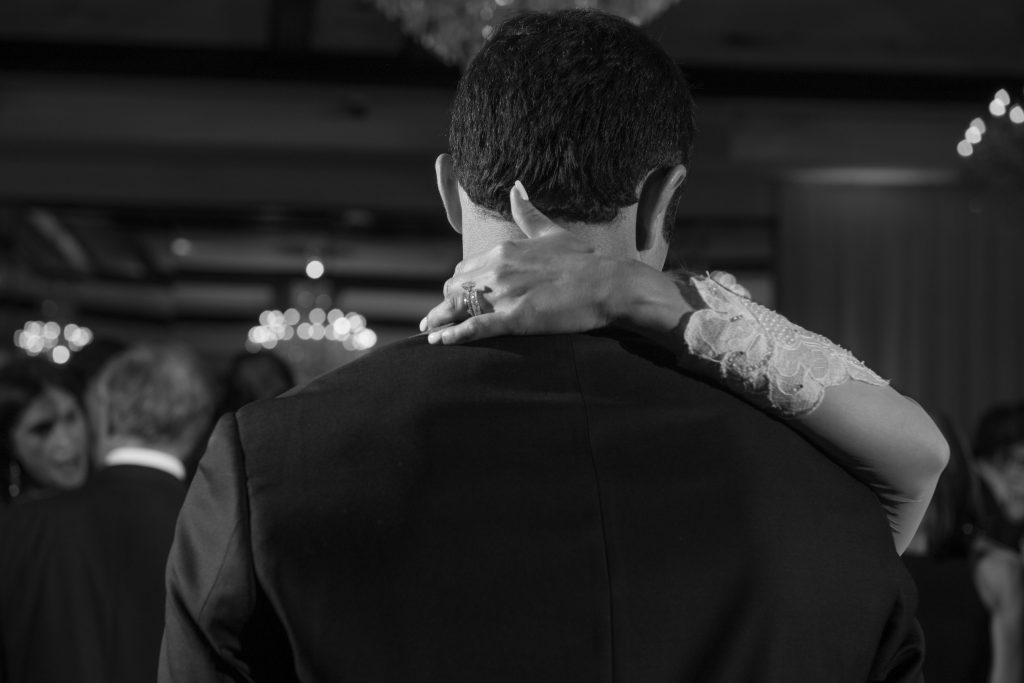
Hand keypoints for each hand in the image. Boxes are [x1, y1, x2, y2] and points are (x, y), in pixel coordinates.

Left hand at [420, 181, 627, 343]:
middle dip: (446, 302)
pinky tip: (438, 342)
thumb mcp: (552, 232)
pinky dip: (452, 336)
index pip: (464, 268)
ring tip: (427, 332)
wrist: (609, 284)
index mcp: (504, 250)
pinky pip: (473, 328)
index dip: (459, 283)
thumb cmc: (585, 260)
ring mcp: (504, 294)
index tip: (457, 294)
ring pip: (456, 307)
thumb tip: (515, 187)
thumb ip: (529, 212)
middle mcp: (497, 269)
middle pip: (454, 287)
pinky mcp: (514, 318)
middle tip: (439, 317)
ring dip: (438, 320)